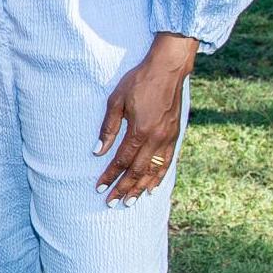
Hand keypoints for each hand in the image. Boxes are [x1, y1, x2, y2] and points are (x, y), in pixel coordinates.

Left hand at [95, 34, 196, 204]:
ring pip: (154, 170)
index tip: (100, 188)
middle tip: (112, 203)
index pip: (121, 161)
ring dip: (141, 187)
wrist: (167, 69)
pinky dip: (160, 176)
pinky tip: (153, 187)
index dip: (110, 176)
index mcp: (140, 131)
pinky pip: (167, 162)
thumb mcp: (116, 101)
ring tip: (130, 201)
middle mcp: (156, 138)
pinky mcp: (175, 135)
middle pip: (138, 171)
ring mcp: (168, 138)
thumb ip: (108, 128)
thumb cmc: (138, 82)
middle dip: (124, 188)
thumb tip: (97, 151)